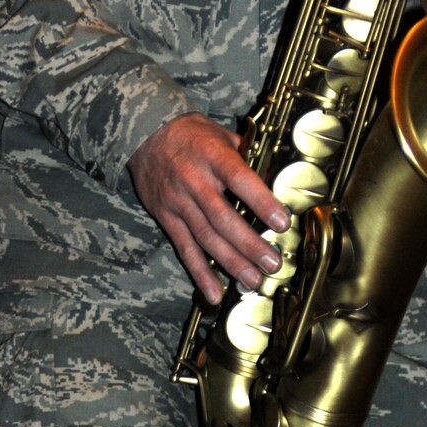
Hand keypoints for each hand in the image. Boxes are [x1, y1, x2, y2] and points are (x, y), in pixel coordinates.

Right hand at [128, 113, 289, 306]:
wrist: (144, 134)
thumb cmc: (191, 133)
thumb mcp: (221, 133)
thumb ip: (246, 156)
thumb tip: (273, 179)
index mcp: (212, 155)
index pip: (239, 179)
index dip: (261, 202)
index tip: (281, 223)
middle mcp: (193, 180)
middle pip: (223, 218)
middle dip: (250, 244)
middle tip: (272, 263)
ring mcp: (177, 202)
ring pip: (206, 238)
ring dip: (231, 262)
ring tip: (253, 280)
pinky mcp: (165, 218)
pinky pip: (184, 248)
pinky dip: (199, 273)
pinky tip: (214, 293)